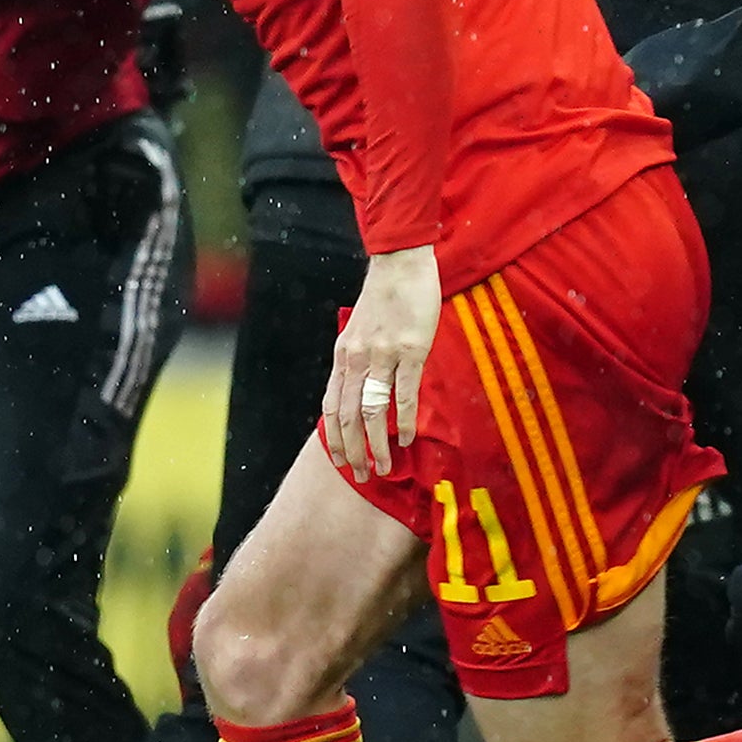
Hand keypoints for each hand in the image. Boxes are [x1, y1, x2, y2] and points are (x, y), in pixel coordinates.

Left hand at [323, 244, 439, 477]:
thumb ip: (357, 362)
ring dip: (376, 445)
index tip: (341, 462)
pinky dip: (403, 421)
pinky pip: (403, 394)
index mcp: (344, 356)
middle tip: (362, 476)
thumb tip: (360, 395)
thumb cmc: (383, 300)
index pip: (331, 407)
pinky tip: (406, 439)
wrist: (399, 265)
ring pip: (372, 411)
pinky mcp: (409, 350)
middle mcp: (357, 359)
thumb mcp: (359, 333)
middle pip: (347, 417)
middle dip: (353, 452)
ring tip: (384, 467)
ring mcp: (382, 355)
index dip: (334, 439)